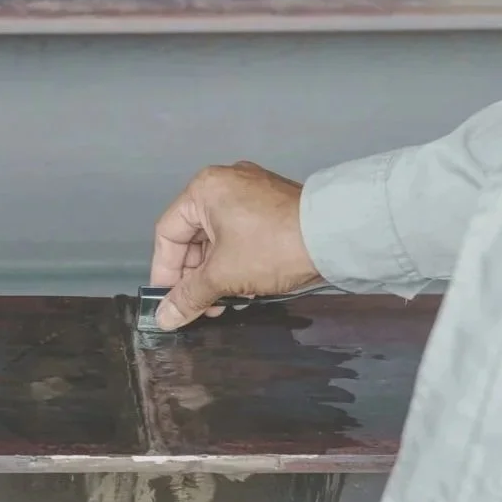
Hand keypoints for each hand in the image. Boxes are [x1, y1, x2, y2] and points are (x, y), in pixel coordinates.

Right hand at [150, 161, 321, 330]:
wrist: (337, 236)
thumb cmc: (272, 247)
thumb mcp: (223, 276)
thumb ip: (188, 297)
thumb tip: (163, 318)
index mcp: (204, 190)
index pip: (168, 235)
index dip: (165, 272)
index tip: (169, 301)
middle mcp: (225, 183)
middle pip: (193, 238)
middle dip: (194, 278)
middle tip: (198, 307)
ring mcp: (251, 191)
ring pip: (218, 239)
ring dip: (215, 274)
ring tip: (222, 303)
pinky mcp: (272, 204)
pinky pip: (240, 235)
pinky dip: (235, 261)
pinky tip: (243, 287)